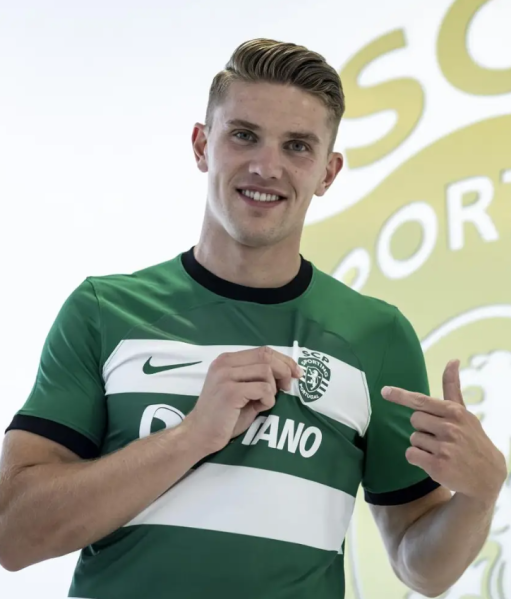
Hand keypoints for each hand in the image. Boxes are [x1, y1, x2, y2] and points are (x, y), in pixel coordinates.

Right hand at [184, 346, 301, 454]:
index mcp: (227, 360)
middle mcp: (225, 363)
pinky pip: (263, 389)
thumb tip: (288, 372)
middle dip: (284, 370)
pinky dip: (268, 400)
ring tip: (265, 402)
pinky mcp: (230, 391)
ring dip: (273, 389)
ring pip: (266, 371)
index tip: (296, 372)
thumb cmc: (224, 416)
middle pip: (266, 356)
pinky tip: (260, 408)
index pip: (263, 351)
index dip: (284, 359)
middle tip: (288, 388)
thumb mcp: (242, 390)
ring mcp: (226, 376)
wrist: (201, 434)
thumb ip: (258, 378)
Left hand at [381, 360, 506, 503]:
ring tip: (442, 451)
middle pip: (414, 419)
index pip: (421, 401)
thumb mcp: (464, 412)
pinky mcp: (438, 466)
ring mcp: (445, 448)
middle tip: (440, 437)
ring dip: (422, 445)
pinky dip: (418, 458)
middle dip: (422, 427)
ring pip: (412, 438)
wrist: (487, 475)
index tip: (384, 391)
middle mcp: (450, 428)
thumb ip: (452, 387)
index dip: (401, 396)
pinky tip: (435, 462)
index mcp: (454, 412)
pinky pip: (411, 454)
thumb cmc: (471, 438)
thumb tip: (453, 360)